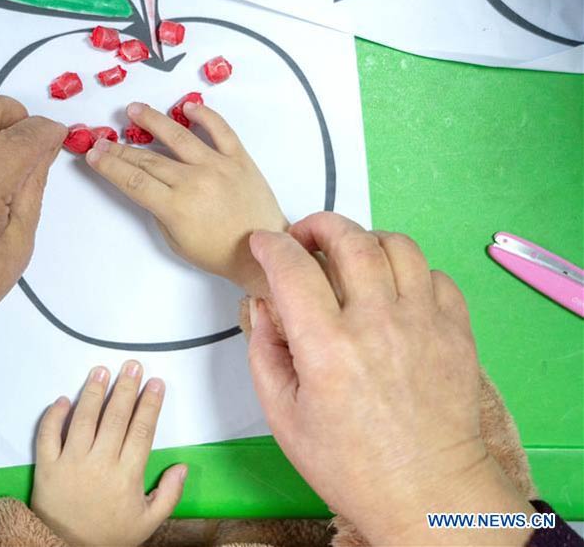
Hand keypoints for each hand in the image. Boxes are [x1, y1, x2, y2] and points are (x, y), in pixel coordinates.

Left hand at [31, 361, 187, 546]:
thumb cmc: (109, 536)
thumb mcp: (148, 522)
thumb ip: (169, 494)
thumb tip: (182, 466)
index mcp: (127, 476)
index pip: (141, 430)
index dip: (150, 404)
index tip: (156, 383)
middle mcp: (99, 464)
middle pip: (115, 417)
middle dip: (126, 388)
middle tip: (132, 366)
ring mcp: (71, 463)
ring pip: (83, 419)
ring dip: (93, 392)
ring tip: (101, 371)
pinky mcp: (47, 467)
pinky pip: (48, 435)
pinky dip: (53, 415)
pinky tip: (63, 399)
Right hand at [86, 101, 286, 294]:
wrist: (262, 250)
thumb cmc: (219, 253)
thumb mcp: (177, 242)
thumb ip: (159, 212)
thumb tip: (147, 186)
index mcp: (176, 207)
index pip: (133, 180)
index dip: (109, 166)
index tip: (94, 155)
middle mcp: (195, 181)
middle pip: (148, 159)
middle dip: (120, 149)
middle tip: (103, 140)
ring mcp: (218, 166)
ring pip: (179, 136)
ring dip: (153, 121)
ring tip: (135, 110)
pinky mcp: (240, 158)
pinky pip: (221, 130)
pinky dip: (205, 116)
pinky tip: (188, 107)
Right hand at [247, 213, 533, 545]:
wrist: (427, 493)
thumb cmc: (352, 464)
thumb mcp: (283, 417)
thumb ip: (264, 353)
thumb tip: (262, 306)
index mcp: (327, 348)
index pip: (292, 267)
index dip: (271, 244)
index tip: (264, 242)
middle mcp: (378, 324)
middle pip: (350, 239)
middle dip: (319, 225)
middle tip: (304, 237)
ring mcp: (423, 324)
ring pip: (397, 245)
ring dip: (366, 240)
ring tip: (350, 256)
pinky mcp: (455, 331)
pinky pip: (435, 275)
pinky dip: (408, 270)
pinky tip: (392, 289)